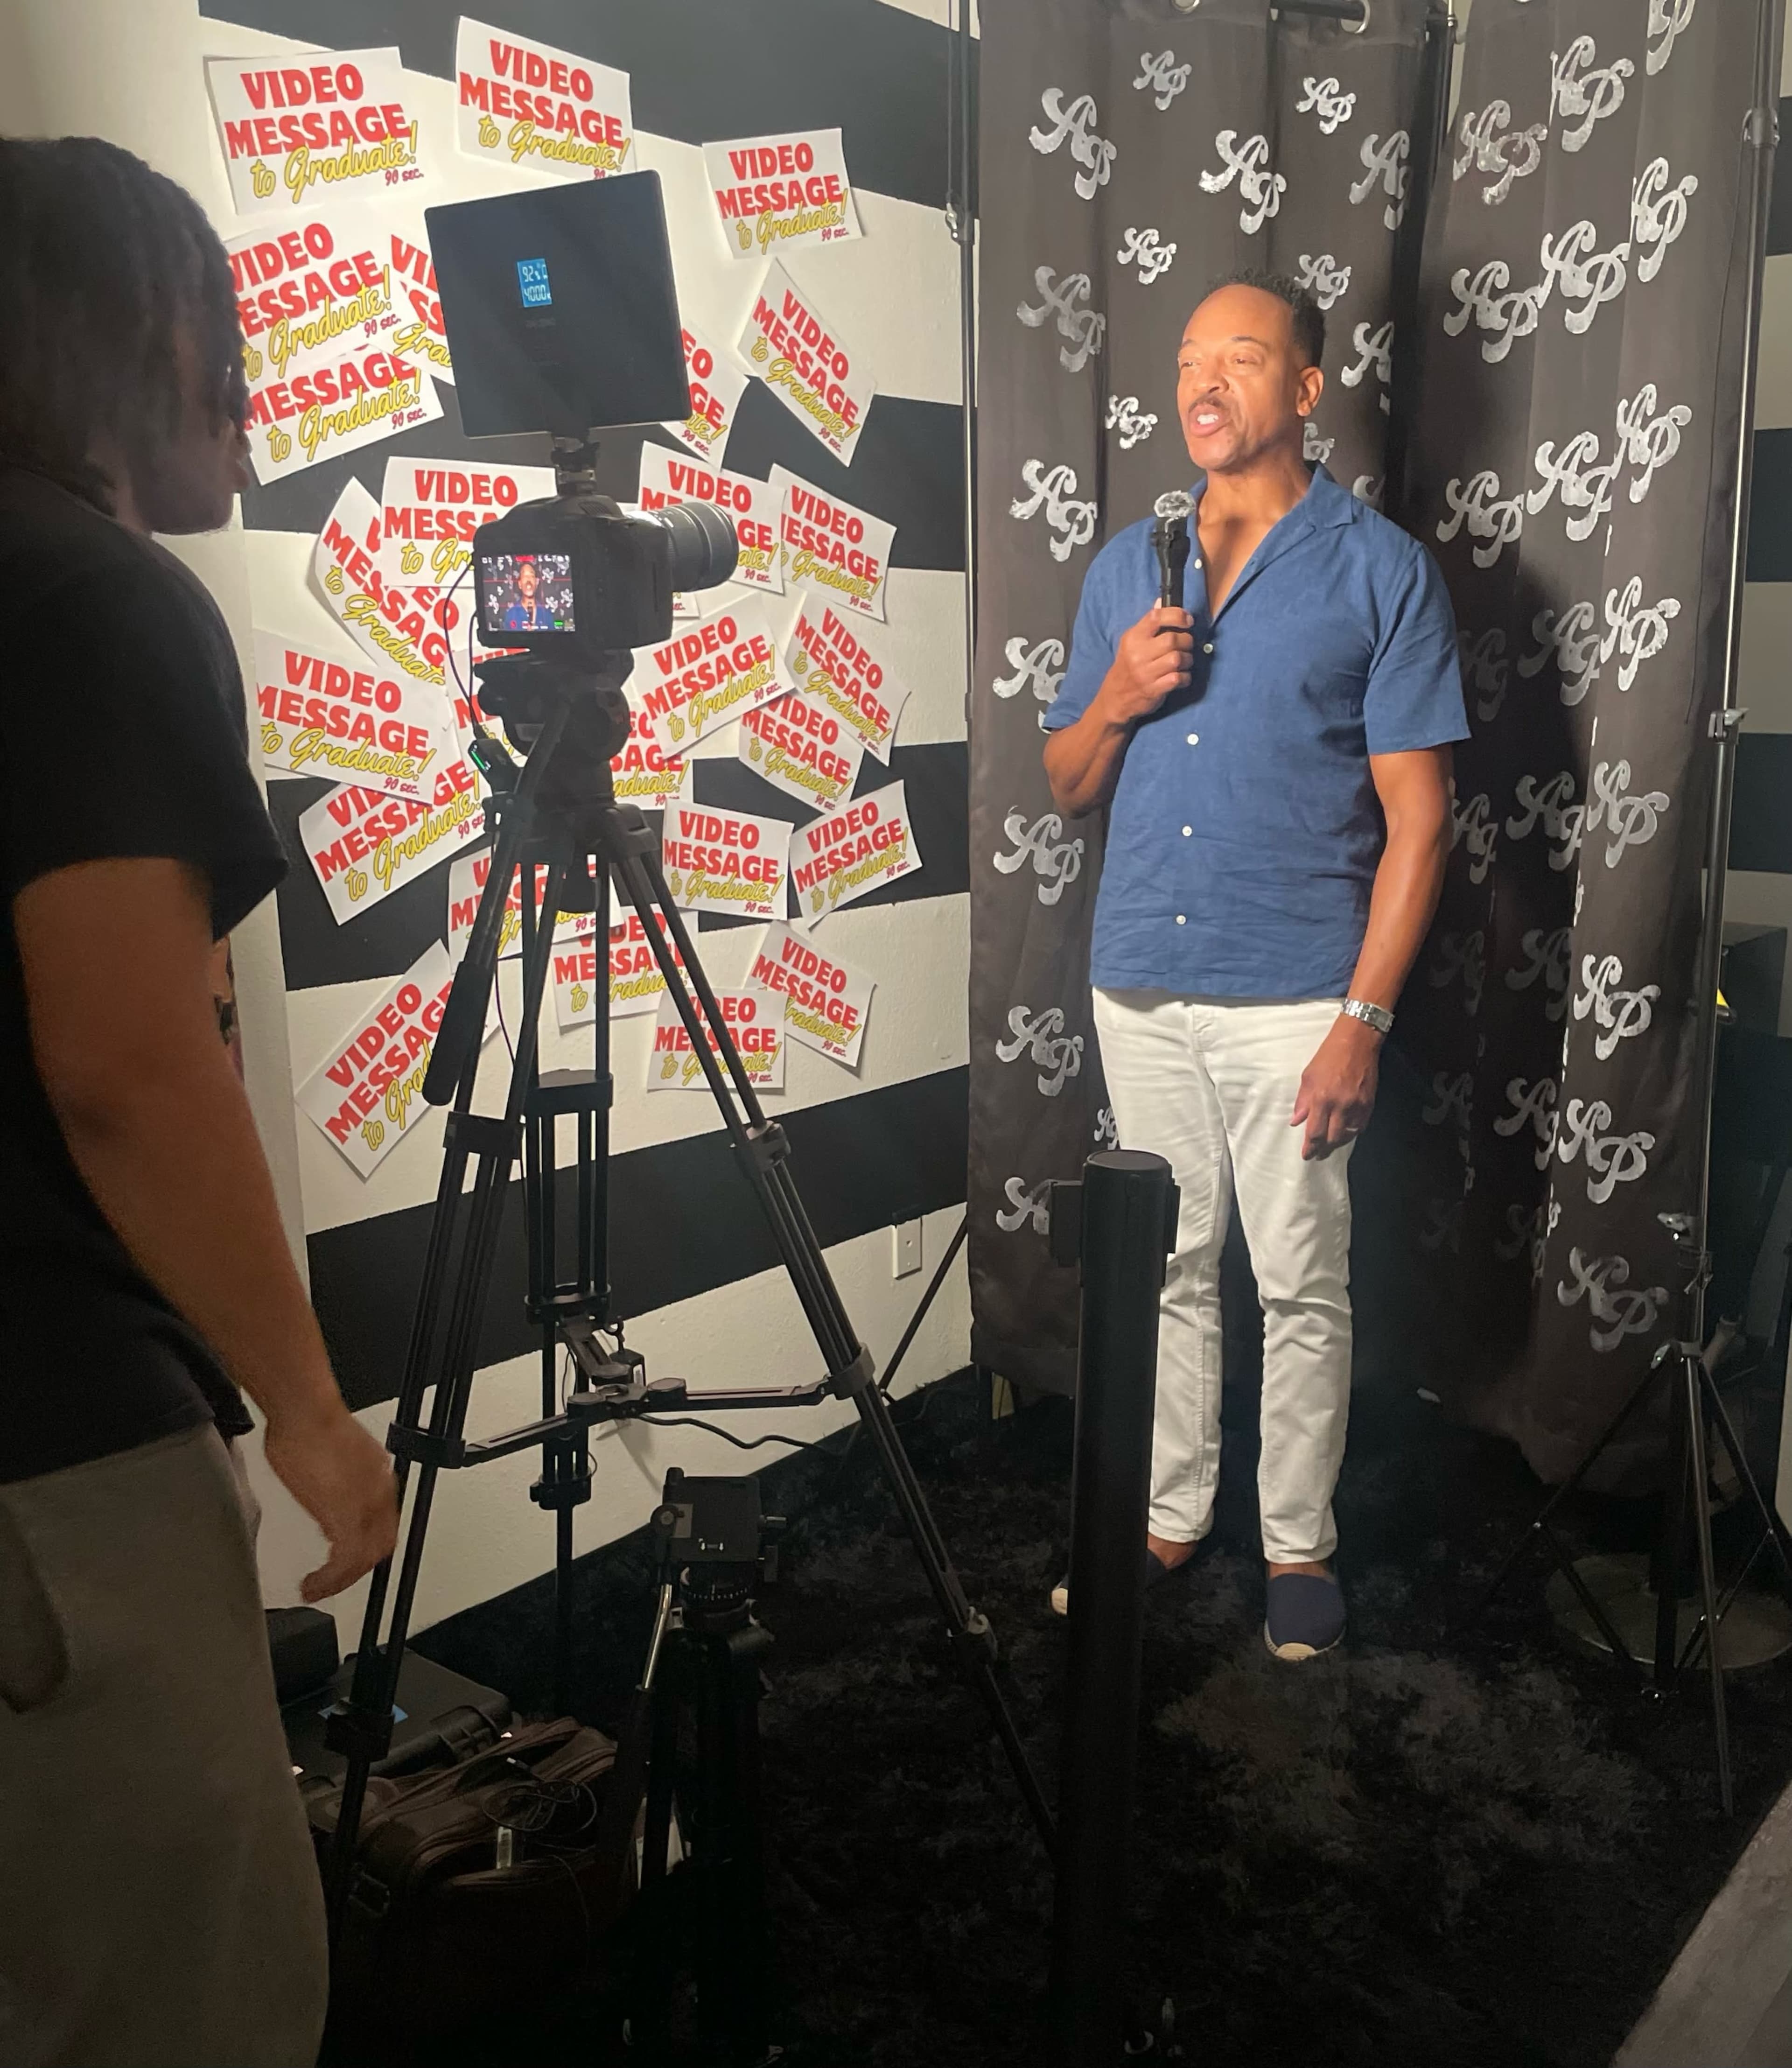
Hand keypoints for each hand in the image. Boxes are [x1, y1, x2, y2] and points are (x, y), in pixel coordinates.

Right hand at [263, 1399, 399, 1601]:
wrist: (304, 1412)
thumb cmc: (310, 1424)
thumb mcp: (333, 1454)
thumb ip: (336, 1480)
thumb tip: (326, 1494)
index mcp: (378, 1475)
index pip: (383, 1521)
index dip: (368, 1542)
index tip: (347, 1554)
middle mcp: (379, 1491)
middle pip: (381, 1543)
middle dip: (358, 1568)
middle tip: (335, 1580)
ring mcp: (365, 1505)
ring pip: (365, 1558)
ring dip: (342, 1579)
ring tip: (319, 1588)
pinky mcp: (345, 1517)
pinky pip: (345, 1562)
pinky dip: (330, 1580)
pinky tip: (314, 1584)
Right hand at [1097, 604, 1194, 726]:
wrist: (1115, 699)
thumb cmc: (1127, 667)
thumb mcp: (1132, 643)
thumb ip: (1148, 624)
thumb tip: (1160, 601)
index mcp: (1133, 638)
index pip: (1156, 617)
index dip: (1177, 615)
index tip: (1187, 620)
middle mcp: (1138, 654)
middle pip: (1172, 639)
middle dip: (1186, 641)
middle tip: (1186, 645)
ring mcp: (1145, 673)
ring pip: (1177, 658)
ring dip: (1187, 660)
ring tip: (1184, 661)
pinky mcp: (1154, 690)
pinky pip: (1178, 678)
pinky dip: (1185, 678)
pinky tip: (1181, 677)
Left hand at [1290, 1015, 1380, 1160]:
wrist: (1357, 1041)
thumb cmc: (1328, 1055)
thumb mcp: (1308, 1076)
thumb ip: (1302, 1101)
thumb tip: (1296, 1121)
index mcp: (1322, 1098)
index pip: (1315, 1132)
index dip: (1310, 1147)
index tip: (1306, 1156)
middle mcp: (1340, 1105)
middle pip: (1332, 1138)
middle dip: (1323, 1150)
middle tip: (1317, 1155)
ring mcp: (1357, 1105)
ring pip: (1347, 1135)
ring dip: (1337, 1143)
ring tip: (1329, 1147)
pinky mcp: (1369, 1103)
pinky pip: (1360, 1126)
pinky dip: (1351, 1132)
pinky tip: (1345, 1134)